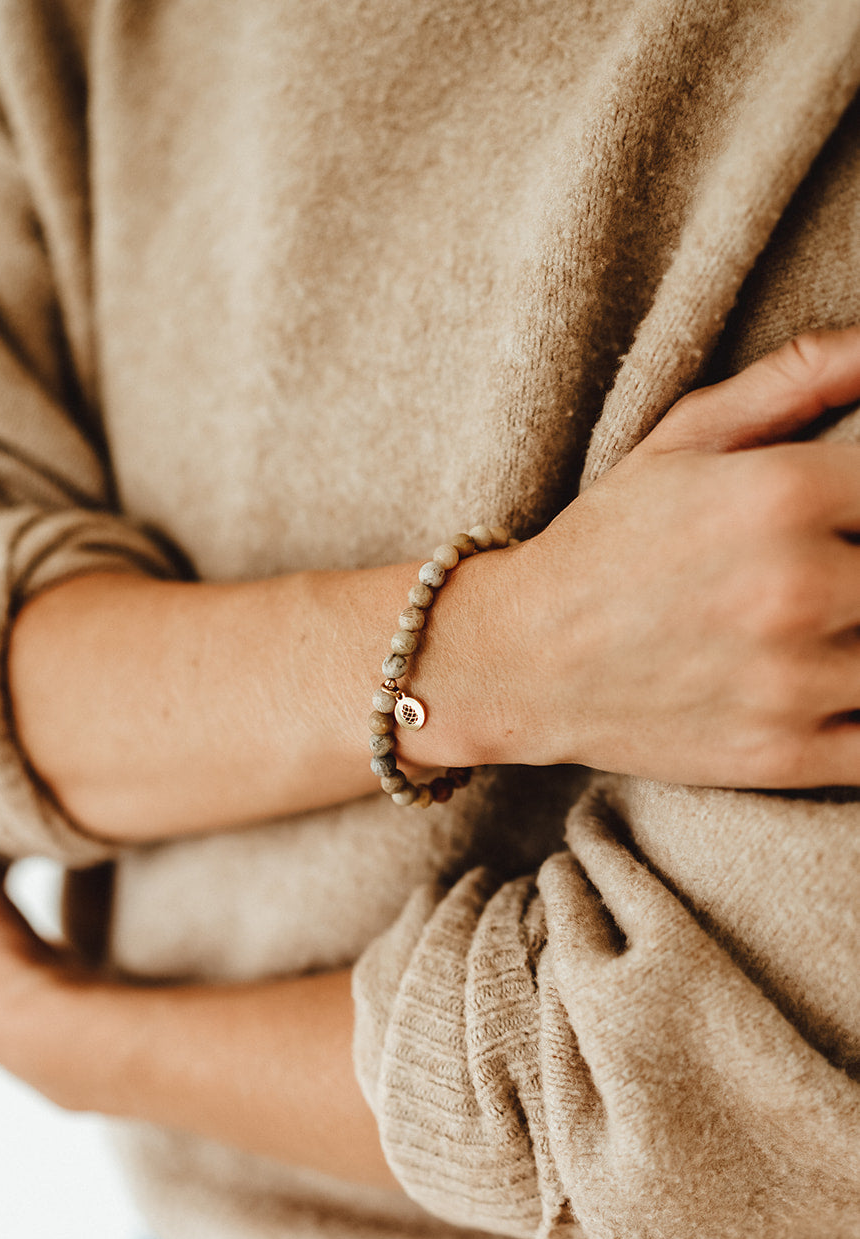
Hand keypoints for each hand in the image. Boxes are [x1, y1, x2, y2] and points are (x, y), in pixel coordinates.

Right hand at [474, 328, 859, 787]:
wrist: (516, 660)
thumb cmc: (606, 541)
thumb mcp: (685, 436)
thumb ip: (799, 378)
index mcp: (785, 493)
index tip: (852, 525)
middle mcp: (797, 588)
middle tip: (841, 575)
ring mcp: (794, 681)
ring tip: (837, 624)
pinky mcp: (783, 755)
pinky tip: (838, 684)